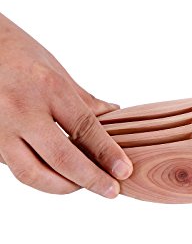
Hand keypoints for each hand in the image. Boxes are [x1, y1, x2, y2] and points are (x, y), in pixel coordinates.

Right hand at [0, 13, 132, 196]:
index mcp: (47, 88)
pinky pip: (15, 167)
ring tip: (82, 185)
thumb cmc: (16, 52)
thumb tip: (113, 113)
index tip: (124, 171)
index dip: (107, 154)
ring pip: (32, 173)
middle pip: (62, 158)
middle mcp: (21, 110)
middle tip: (111, 190)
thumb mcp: (56, 70)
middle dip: (91, 179)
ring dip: (62, 186)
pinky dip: (39, 175)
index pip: (85, 129)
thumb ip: (83, 99)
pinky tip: (57, 175)